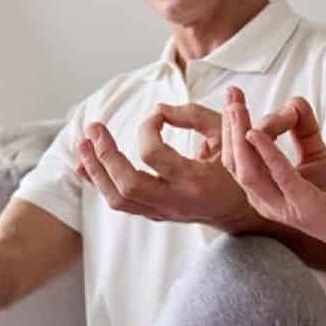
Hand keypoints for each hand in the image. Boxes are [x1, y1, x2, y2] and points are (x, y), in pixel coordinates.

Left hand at [76, 104, 257, 228]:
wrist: (242, 209)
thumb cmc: (237, 167)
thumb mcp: (226, 135)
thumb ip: (195, 116)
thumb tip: (158, 110)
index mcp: (194, 181)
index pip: (153, 155)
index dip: (147, 128)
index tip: (156, 116)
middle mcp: (175, 201)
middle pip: (127, 185)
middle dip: (106, 155)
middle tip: (94, 128)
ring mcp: (163, 212)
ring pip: (118, 199)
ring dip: (96, 171)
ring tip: (82, 144)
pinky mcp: (155, 214)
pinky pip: (121, 203)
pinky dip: (99, 183)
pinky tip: (84, 165)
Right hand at [222, 87, 325, 259]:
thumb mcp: (317, 156)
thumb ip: (304, 130)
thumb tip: (295, 101)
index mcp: (264, 192)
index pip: (237, 158)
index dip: (231, 127)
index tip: (233, 95)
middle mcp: (267, 202)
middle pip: (235, 162)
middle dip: (230, 127)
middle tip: (232, 95)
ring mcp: (283, 207)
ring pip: (248, 170)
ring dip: (240, 136)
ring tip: (238, 108)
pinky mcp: (304, 207)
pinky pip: (280, 175)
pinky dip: (267, 152)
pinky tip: (258, 132)